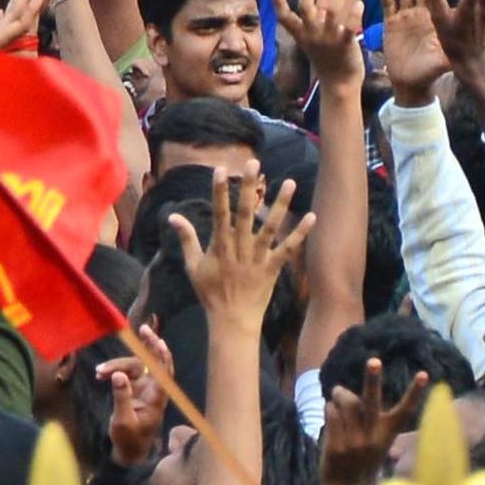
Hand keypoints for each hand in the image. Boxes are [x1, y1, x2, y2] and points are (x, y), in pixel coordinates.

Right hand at [166, 171, 307, 336]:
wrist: (232, 321)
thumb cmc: (210, 293)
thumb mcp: (193, 266)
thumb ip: (186, 239)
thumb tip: (172, 215)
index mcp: (220, 246)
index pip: (219, 213)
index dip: (219, 191)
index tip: (221, 169)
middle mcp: (240, 248)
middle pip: (246, 213)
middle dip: (249, 187)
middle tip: (254, 163)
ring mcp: (258, 258)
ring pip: (270, 227)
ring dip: (280, 204)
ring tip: (289, 182)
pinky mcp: (273, 268)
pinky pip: (288, 249)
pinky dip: (300, 234)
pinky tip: (311, 217)